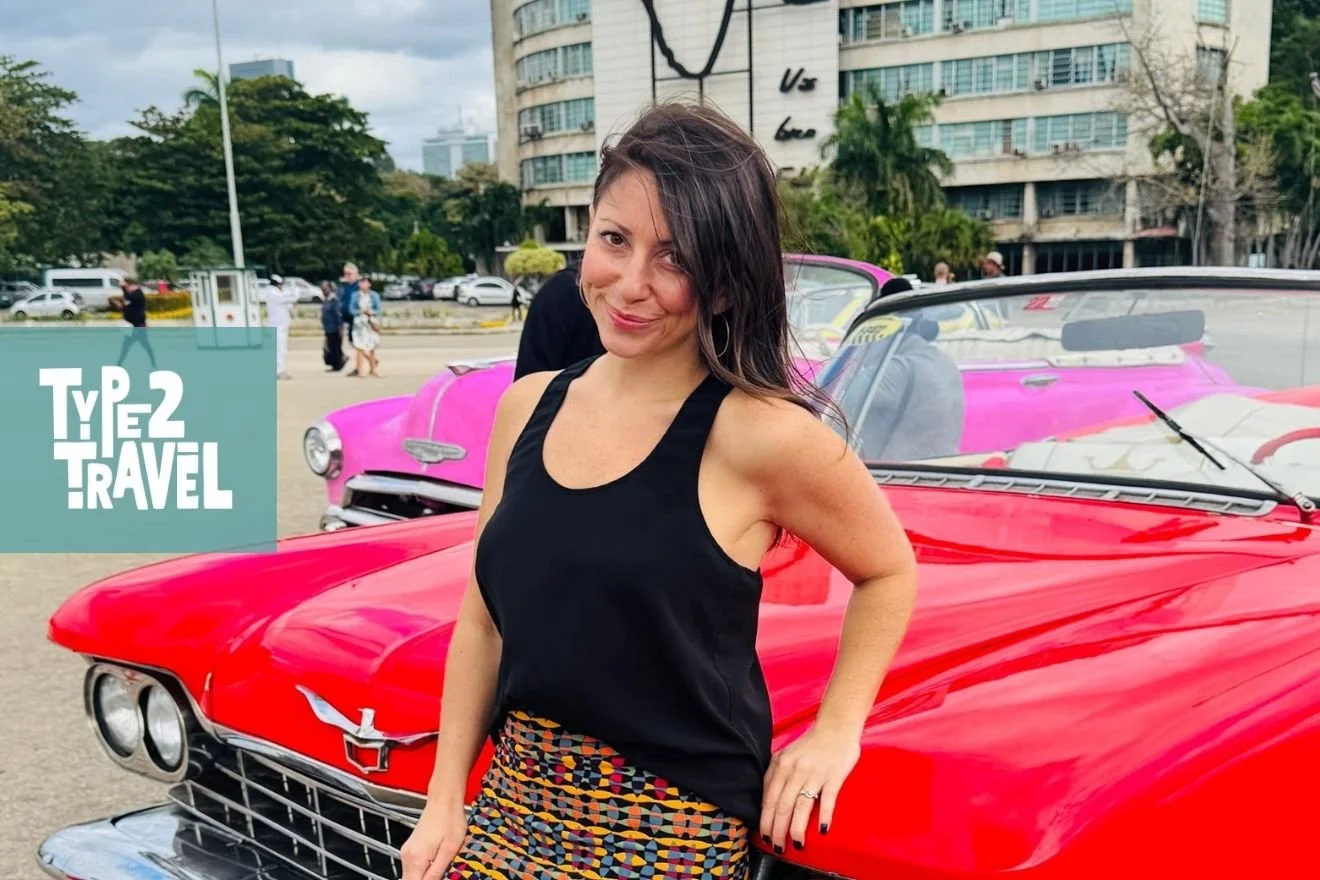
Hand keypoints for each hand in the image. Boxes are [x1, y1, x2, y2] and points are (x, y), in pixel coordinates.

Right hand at [400, 800, 467, 879]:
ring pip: (412, 876)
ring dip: (425, 877)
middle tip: (442, 875)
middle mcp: (407, 855)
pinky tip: (436, 864)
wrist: (444, 800)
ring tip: (441, 869)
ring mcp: (407, 851)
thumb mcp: (450, 850)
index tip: (439, 879)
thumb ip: (437, 872)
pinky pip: (414, 867)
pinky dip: (423, 871)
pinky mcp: (411, 848)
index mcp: (416, 858)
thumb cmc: (450, 819)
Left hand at [759, 723, 859, 852]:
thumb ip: (774, 775)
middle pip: (783, 805)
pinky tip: (822, 830)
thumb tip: (766, 802)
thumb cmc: (810, 744)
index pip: (769, 798)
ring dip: (797, 828)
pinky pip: (827, 800)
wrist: (836, 727)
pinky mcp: (834, 776)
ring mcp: (815, 773)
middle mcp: (795, 770)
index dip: (766, 820)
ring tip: (797, 844)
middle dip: (778, 830)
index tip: (764, 836)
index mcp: (781, 765)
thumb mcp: (786, 755)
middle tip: (777, 846)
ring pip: (802, 806)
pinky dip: (824, 816)